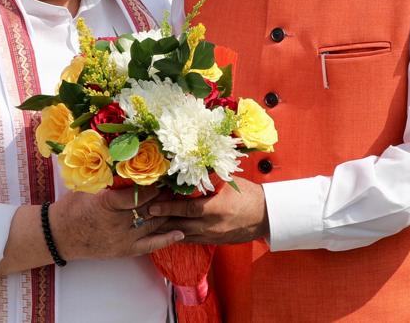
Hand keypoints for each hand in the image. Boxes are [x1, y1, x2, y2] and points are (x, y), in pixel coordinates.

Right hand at [50, 185, 182, 260]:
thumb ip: (108, 177)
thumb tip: (126, 158)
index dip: (154, 185)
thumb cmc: (72, 206)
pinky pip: (150, 246)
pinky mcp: (124, 250)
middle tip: (178, 185)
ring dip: (168, 212)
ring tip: (181, 201)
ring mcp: (122, 238)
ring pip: (153, 224)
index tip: (165, 175)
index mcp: (106, 203)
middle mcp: (117, 222)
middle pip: (149, 208)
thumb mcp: (88, 187)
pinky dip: (166, 239)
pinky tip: (181, 231)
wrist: (59, 235)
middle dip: (165, 196)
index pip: (138, 194)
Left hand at [147, 177, 268, 244]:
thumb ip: (209, 178)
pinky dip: (179, 237)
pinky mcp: (215, 242)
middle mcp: (212, 224)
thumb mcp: (229, 182)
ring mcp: (213, 235)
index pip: (186, 209)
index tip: (151, 205)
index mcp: (216, 207)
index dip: (167, 208)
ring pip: (184, 235)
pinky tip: (167, 234)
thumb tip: (190, 167)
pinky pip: (192, 241)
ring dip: (166, 230)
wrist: (266, 216)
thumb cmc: (248, 195)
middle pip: (180, 224)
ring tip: (150, 226)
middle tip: (143, 217)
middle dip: (161, 221)